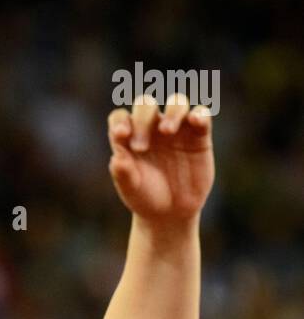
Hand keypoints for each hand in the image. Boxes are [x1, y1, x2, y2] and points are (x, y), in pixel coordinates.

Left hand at [107, 94, 213, 223]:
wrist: (170, 214)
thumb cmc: (145, 198)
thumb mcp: (131, 189)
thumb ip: (122, 172)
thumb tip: (116, 156)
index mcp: (130, 136)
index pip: (121, 117)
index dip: (120, 121)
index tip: (121, 135)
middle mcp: (153, 128)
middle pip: (146, 105)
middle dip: (142, 120)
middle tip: (140, 148)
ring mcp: (177, 129)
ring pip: (176, 103)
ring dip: (172, 113)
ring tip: (167, 131)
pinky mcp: (199, 136)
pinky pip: (202, 115)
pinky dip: (200, 114)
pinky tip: (195, 120)